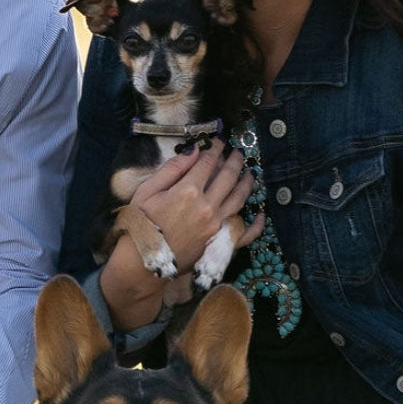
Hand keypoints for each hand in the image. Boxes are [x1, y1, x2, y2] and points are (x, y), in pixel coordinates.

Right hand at [101, 146, 263, 330]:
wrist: (141, 262)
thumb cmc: (141, 223)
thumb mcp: (147, 190)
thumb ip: (172, 169)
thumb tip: (193, 150)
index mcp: (188, 191)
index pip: (208, 162)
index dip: (214, 148)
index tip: (217, 141)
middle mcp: (207, 206)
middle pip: (228, 177)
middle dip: (235, 161)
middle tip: (238, 152)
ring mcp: (215, 224)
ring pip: (239, 199)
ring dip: (246, 183)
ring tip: (250, 172)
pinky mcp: (217, 241)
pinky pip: (244, 233)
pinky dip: (256, 225)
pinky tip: (261, 215)